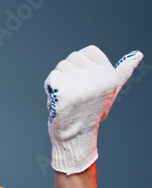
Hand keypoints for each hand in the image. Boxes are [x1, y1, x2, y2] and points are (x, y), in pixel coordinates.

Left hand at [44, 45, 142, 173]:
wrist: (76, 137)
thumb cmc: (90, 113)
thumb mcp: (110, 91)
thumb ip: (123, 71)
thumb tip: (138, 54)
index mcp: (110, 76)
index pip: (89, 50)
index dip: (79, 64)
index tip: (82, 81)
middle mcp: (99, 78)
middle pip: (72, 58)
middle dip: (68, 73)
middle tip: (73, 94)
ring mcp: (82, 84)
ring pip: (61, 67)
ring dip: (58, 82)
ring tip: (65, 99)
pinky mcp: (65, 91)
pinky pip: (52, 78)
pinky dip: (50, 88)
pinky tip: (56, 102)